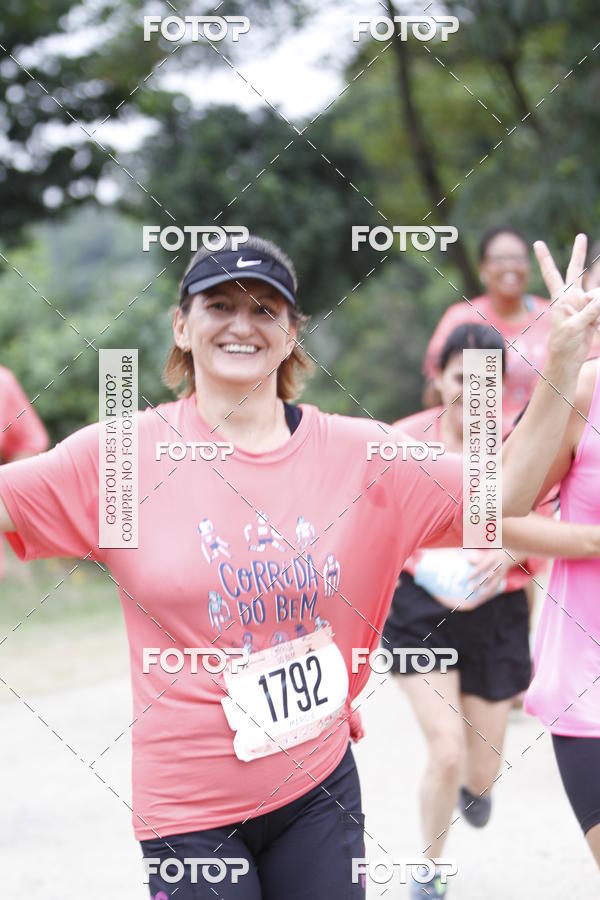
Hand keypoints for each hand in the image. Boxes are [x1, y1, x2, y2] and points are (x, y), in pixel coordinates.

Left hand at [462, 549, 511, 608]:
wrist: (513, 552)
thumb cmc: (497, 549)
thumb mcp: (488, 549)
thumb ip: (479, 556)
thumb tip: (468, 560)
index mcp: (493, 558)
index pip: (483, 566)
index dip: (476, 573)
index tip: (468, 579)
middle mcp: (498, 566)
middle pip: (489, 577)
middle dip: (480, 584)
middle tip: (471, 589)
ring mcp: (502, 572)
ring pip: (495, 584)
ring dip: (487, 591)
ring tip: (479, 596)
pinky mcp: (503, 577)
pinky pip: (497, 586)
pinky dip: (492, 592)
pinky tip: (485, 597)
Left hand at [534, 234, 599, 374]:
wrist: (569, 357)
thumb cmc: (564, 343)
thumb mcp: (575, 327)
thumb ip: (590, 311)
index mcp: (560, 298)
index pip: (551, 274)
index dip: (545, 259)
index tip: (537, 243)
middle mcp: (571, 297)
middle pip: (575, 270)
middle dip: (579, 253)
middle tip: (581, 236)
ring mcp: (583, 303)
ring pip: (598, 294)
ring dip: (598, 309)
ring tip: (593, 324)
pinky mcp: (593, 311)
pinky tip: (595, 327)